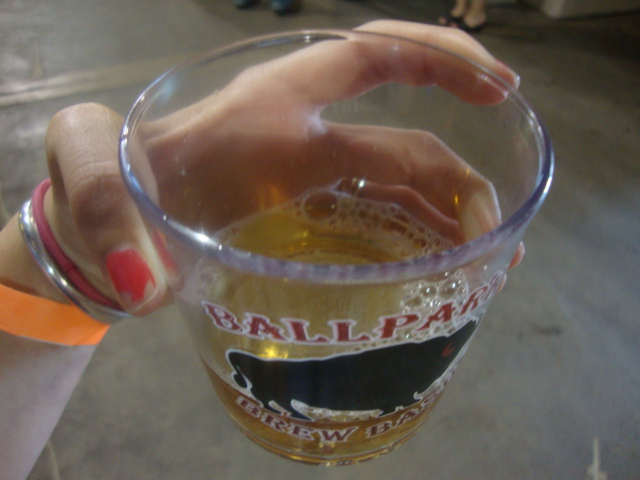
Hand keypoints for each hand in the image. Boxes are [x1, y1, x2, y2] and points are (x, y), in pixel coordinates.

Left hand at [41, 20, 521, 314]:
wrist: (117, 210)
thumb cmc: (114, 185)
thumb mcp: (93, 178)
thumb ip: (103, 214)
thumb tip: (143, 290)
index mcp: (268, 105)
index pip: (367, 62)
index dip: (438, 62)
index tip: (500, 88)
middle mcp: (302, 125)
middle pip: (400, 122)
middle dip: (457, 148)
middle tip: (501, 200)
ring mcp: (312, 166)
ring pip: (396, 170)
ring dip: (444, 204)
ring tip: (482, 251)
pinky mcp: (312, 201)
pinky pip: (377, 200)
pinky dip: (414, 222)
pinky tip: (435, 257)